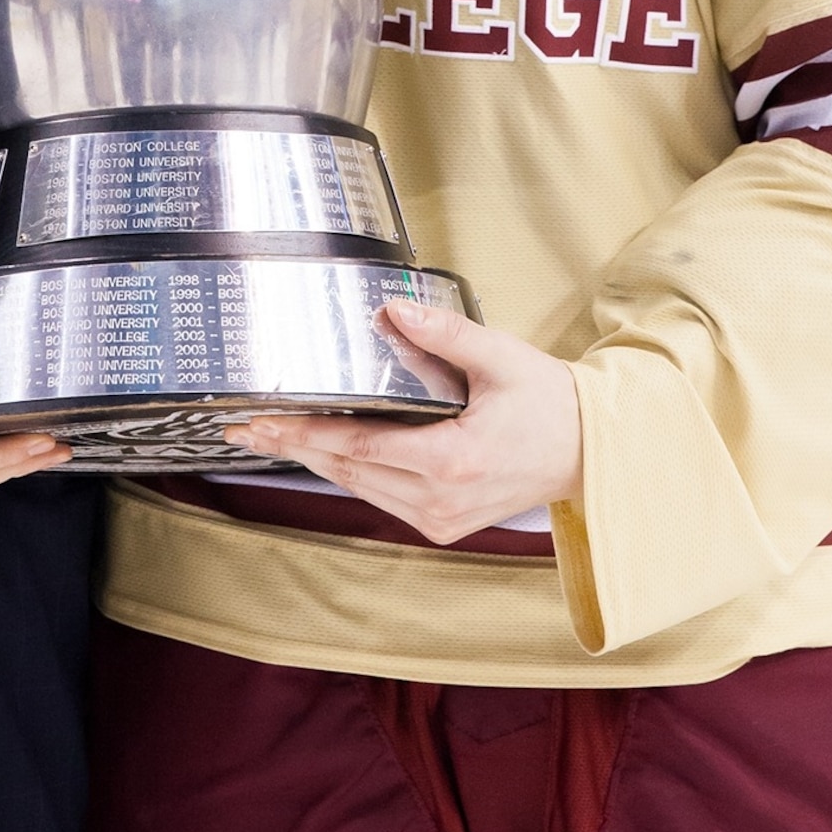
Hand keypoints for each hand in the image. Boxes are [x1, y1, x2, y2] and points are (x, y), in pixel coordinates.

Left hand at [224, 302, 581, 547]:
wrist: (588, 452)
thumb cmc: (548, 404)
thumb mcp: (501, 358)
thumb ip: (445, 333)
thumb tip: (394, 308)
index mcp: (451, 460)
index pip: (358, 447)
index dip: (304, 432)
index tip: (263, 421)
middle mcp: (440, 498)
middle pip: (346, 471)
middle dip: (291, 445)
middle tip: (243, 426)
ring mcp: (440, 518)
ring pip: (358, 487)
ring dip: (314, 459)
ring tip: (270, 435)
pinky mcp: (442, 524)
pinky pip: (380, 496)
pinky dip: (349, 472)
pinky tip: (322, 449)